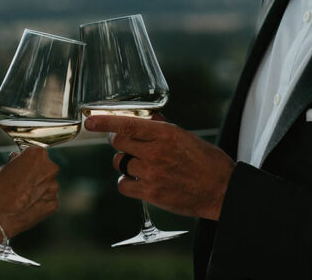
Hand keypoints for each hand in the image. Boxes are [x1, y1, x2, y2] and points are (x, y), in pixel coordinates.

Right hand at [0, 147, 58, 237]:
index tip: (21, 169)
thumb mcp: (3, 169)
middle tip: (22, 185)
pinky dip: (40, 203)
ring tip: (23, 198)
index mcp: (38, 155)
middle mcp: (50, 168)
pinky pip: (48, 200)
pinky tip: (27, 207)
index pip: (36, 155)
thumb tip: (17, 160)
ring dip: (39, 190)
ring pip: (48, 185)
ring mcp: (53, 187)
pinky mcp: (53, 204)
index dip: (28, 163)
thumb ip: (17, 163)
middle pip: (45, 169)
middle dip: (36, 175)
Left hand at [84, 115, 234, 219]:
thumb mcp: (186, 136)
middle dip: (120, 143)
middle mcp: (156, 152)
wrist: (222, 190)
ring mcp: (152, 173)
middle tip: (129, 146)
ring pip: (120, 164)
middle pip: (118, 143)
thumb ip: (162, 128)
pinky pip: (124, 185)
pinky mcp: (151, 193)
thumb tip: (146, 118)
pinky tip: (140, 181)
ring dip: (126, 164)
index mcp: (165, 133)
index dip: (104, 122)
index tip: (90, 121)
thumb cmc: (207, 161)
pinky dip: (128, 182)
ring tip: (143, 166)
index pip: (127, 124)